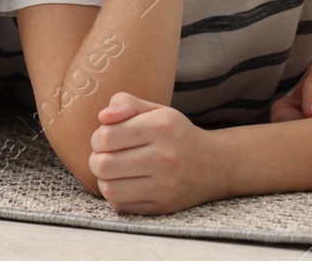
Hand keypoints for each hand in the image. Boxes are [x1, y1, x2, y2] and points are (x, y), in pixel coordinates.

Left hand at [87, 92, 221, 213]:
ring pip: (109, 189)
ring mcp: (164, 186)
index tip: (104, 138)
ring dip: (104, 179)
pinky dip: (116, 196)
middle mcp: (163, 157)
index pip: (106, 136)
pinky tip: (125, 184)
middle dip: (96, 159)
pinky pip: (121, 206)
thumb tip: (102, 117)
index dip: (97, 138)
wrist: (214, 166)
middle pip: (103, 165)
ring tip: (113, 171)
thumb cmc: (177, 134)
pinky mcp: (162, 207)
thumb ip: (126, 104)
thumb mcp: (156, 110)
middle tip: (105, 156)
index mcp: (160, 127)